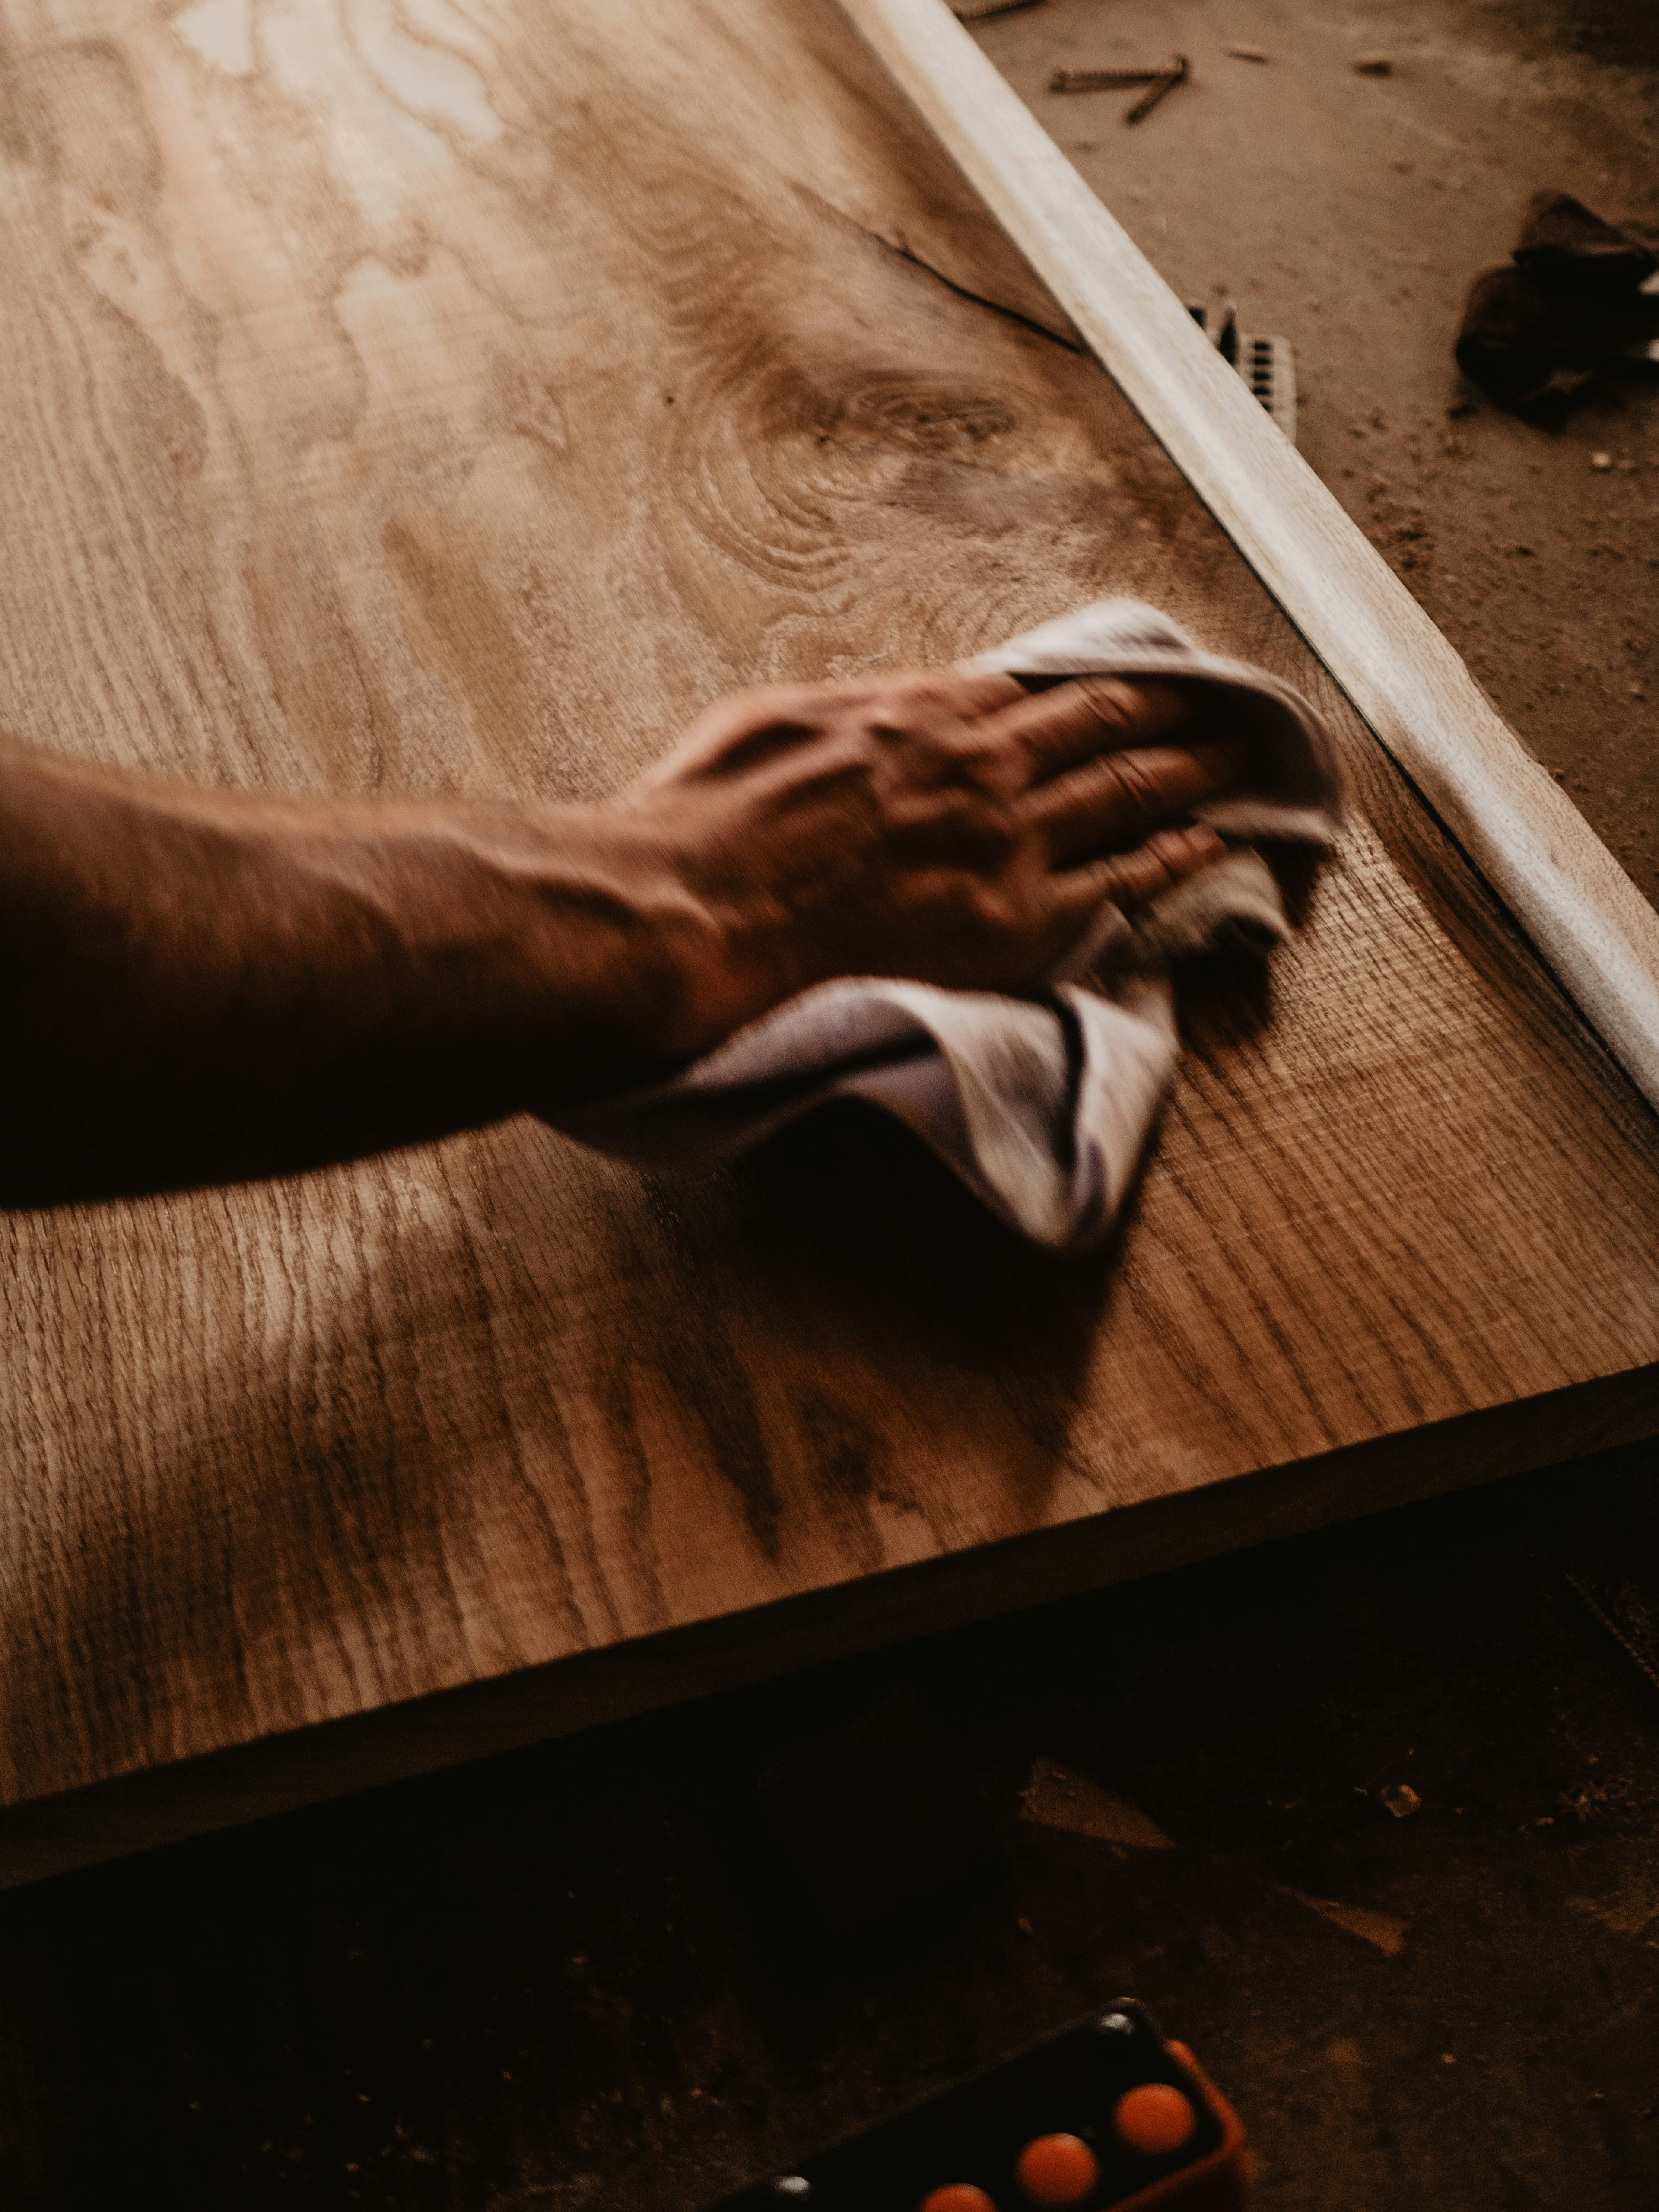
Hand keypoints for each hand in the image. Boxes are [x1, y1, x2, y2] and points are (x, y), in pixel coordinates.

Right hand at [612, 667, 1247, 1054]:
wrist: (690, 915)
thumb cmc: (708, 826)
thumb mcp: (772, 724)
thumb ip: (854, 712)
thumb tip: (895, 707)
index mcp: (920, 712)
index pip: (1039, 687)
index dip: (1101, 681)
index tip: (1139, 679)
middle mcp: (979, 766)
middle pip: (1107, 723)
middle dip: (1177, 709)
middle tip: (1229, 705)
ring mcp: (1004, 843)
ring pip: (1132, 791)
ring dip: (1198, 770)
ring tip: (1246, 759)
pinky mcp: (1013, 923)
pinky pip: (1123, 885)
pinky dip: (1178, 857)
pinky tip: (1213, 844)